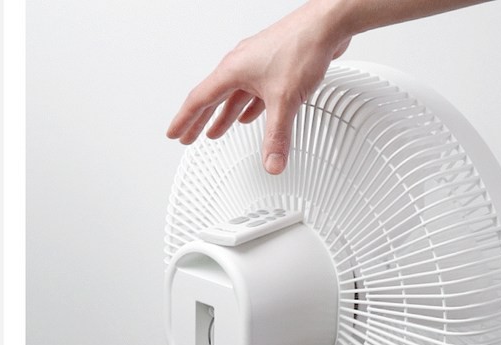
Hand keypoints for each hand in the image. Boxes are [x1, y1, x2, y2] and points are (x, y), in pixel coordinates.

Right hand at [166, 2, 350, 173]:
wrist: (325, 25)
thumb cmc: (301, 47)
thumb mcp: (285, 100)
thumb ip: (277, 135)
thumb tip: (272, 162)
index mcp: (232, 70)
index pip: (199, 99)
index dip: (185, 120)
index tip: (175, 133)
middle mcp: (241, 65)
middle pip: (214, 98)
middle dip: (201, 121)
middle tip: (189, 137)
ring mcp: (257, 63)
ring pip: (235, 95)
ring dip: (226, 114)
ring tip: (218, 131)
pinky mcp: (274, 64)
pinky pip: (254, 90)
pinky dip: (249, 106)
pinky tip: (251, 114)